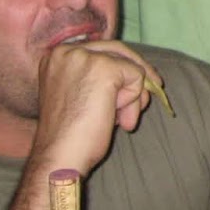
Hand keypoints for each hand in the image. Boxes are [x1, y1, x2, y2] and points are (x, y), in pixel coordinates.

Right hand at [27, 39, 162, 176]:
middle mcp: (67, 51)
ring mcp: (85, 57)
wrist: (60, 158)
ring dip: (131, 96)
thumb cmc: (71, 136)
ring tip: (116, 120)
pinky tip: (115, 119)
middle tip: (153, 91)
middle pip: (118, 51)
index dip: (123, 65)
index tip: (141, 79)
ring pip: (129, 66)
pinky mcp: (105, 68)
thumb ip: (101, 80)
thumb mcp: (81, 97)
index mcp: (56, 57)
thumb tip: (144, 76)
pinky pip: (137, 77)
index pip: (100, 50)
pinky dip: (133, 101)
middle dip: (137, 74)